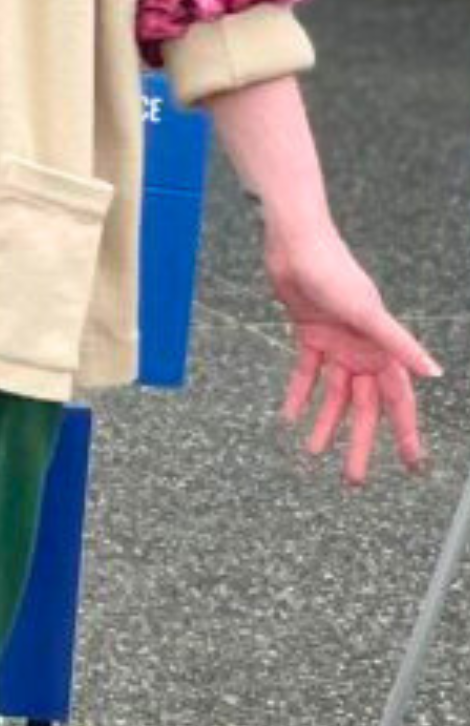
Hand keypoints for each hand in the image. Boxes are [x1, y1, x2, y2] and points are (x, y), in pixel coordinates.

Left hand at [268, 226, 441, 485]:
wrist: (296, 246)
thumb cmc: (335, 274)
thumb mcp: (368, 314)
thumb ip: (400, 346)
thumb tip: (435, 375)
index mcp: (383, 350)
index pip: (397, 401)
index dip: (404, 432)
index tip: (412, 464)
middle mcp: (364, 351)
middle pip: (364, 407)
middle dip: (361, 442)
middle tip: (354, 478)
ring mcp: (337, 345)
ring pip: (334, 395)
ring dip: (326, 423)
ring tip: (315, 454)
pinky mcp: (309, 335)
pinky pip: (306, 373)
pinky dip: (299, 395)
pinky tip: (290, 419)